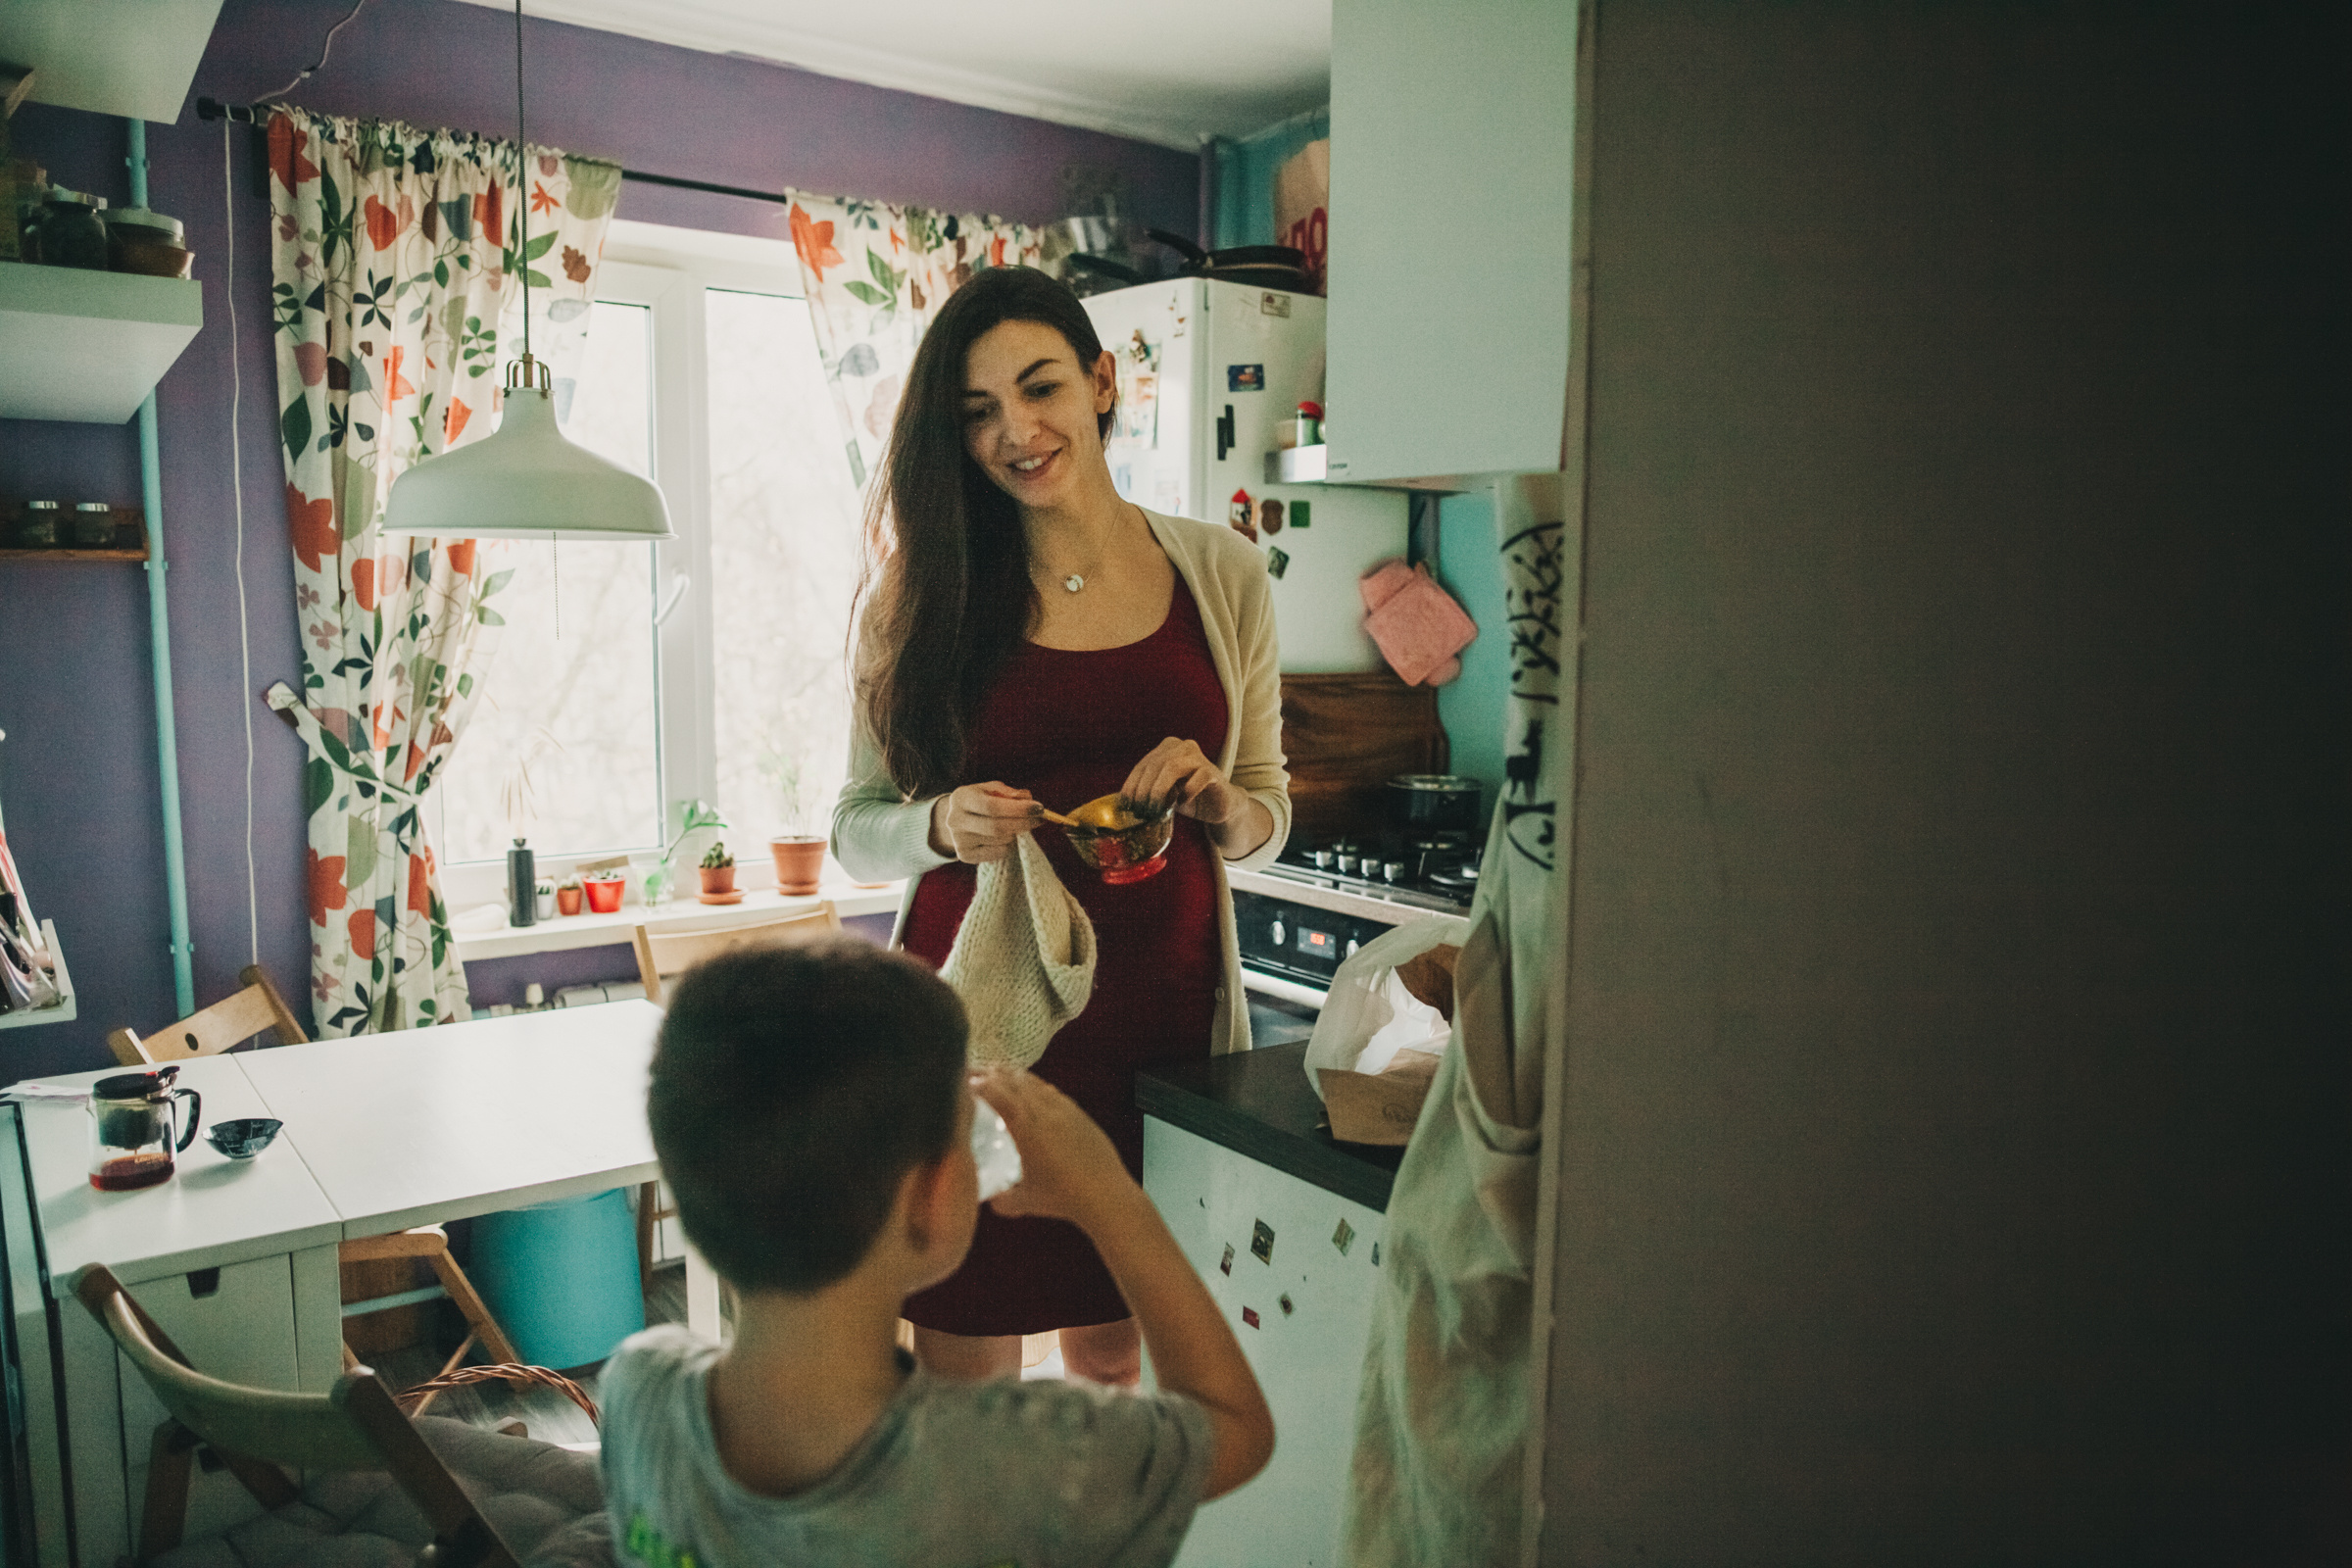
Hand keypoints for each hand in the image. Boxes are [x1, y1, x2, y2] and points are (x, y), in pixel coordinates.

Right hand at [929, 782, 1041, 863]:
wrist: (958, 821)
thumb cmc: (980, 802)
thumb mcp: (991, 790)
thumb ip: (1008, 793)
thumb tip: (1027, 800)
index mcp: (961, 798)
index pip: (991, 806)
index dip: (1018, 809)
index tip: (1039, 808)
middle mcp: (955, 820)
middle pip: (996, 827)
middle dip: (1023, 823)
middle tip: (1039, 819)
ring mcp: (959, 840)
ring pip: (1000, 840)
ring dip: (1016, 833)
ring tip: (1017, 825)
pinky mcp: (965, 855)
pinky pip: (998, 852)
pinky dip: (1009, 845)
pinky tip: (1006, 837)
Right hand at [971, 1068, 1136, 1227]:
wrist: (1106, 1194)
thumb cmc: (1062, 1197)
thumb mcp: (1025, 1201)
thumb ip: (1002, 1200)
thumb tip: (989, 1199)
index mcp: (1026, 1127)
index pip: (998, 1094)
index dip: (980, 1084)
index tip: (965, 1080)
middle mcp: (1044, 1111)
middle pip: (1015, 1081)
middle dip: (993, 1073)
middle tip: (977, 1072)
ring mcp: (1065, 1109)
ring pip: (1035, 1083)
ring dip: (1014, 1076)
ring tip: (1000, 1075)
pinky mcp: (1080, 1114)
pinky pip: (1052, 1092)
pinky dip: (1036, 1086)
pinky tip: (1034, 1091)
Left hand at [1119, 737, 1241, 823]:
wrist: (1218, 806)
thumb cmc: (1187, 797)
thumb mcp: (1163, 794)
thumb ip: (1147, 791)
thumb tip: (1124, 802)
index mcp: (1167, 748)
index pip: (1143, 764)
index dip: (1132, 784)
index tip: (1126, 804)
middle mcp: (1183, 747)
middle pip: (1155, 764)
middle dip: (1145, 789)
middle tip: (1141, 810)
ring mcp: (1199, 757)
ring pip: (1173, 766)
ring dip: (1160, 790)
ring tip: (1156, 809)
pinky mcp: (1212, 771)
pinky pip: (1198, 777)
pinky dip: (1187, 791)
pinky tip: (1182, 802)